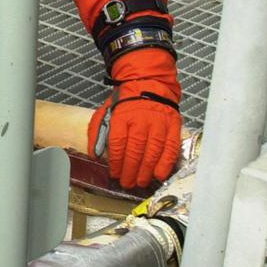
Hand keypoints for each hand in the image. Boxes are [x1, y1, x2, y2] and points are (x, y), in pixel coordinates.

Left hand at [88, 52, 181, 187]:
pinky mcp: (172, 125)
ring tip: (141, 182)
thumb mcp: (105, 111)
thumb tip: (94, 155)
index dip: (116, 161)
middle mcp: (140, 119)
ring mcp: (158, 123)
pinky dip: (165, 163)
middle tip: (127, 183)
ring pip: (152, 151)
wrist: (148, 84)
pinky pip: (170, 147)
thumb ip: (97, 132)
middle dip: (130, 170)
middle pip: (135, 150)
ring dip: (146, 170)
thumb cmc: (125, 101)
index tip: (114, 173)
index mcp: (121, 116)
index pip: (118, 143)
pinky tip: (159, 174)